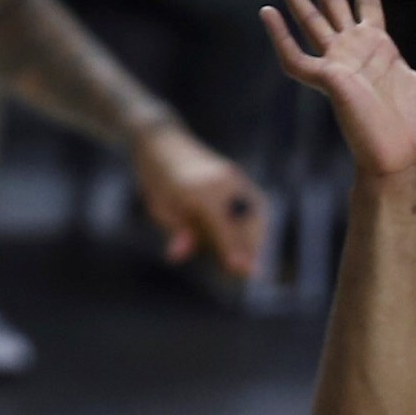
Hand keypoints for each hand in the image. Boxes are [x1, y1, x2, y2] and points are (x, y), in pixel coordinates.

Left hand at [132, 123, 267, 279]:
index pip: (222, 225)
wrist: (164, 142)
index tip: (240, 269)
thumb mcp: (160, 209)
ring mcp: (234, 178)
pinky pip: (256, 207)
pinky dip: (256, 226)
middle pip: (244, 222)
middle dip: (247, 248)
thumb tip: (179, 255)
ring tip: (250, 261)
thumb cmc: (159, 180)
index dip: (231, 248)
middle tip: (250, 272)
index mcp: (200, 189)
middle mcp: (222, 181)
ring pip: (256, 215)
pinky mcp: (240, 179)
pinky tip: (252, 243)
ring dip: (255, 239)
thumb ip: (178, 232)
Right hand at [263, 0, 415, 183]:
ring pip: (310, 23)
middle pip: (333, 5)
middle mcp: (357, 55)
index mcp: (383, 53)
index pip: (368, 6)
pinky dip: (280, 38)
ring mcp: (340, 67)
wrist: (408, 165)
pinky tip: (267, 12)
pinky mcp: (327, 83)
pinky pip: (296, 58)